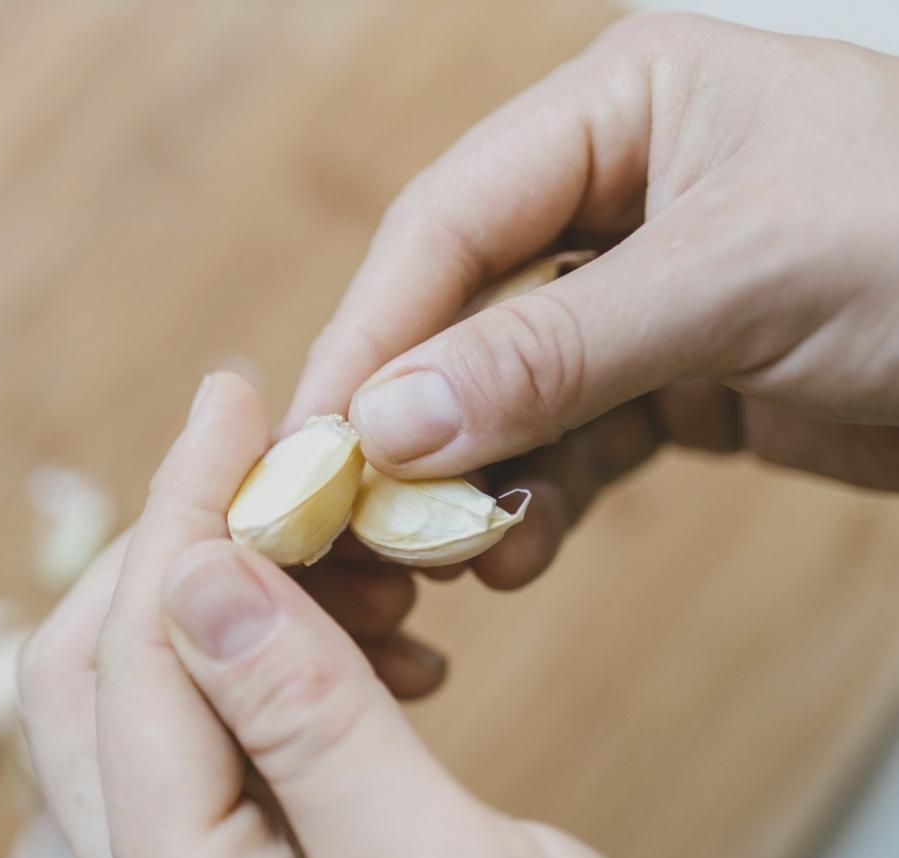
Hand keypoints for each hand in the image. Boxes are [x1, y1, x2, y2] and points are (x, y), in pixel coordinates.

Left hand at [18, 373, 713, 857]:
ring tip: (359, 568)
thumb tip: (199, 569)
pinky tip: (386, 656)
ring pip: (157, 706)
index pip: (133, 668)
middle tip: (275, 465)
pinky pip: (224, 748)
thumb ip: (311, 730)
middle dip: (178, 550)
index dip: (179, 516)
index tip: (233, 404)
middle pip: (98, 683)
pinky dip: (283, 668)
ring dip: (236, 606)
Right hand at [287, 13, 898, 590]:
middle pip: (461, 308)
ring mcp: (644, 288)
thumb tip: (385, 425)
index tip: (315, 438)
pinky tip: (519, 549)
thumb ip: (554, 355)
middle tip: (354, 514)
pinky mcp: (675, 377)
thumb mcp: (741, 284)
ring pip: (508, 390)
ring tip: (456, 554)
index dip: (373, 331)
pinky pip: (573, 441)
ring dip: (475, 476)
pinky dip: (541, 499)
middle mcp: (618, 187)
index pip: (449, 219)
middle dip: (412, 418)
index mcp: (624, 105)